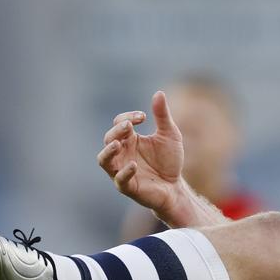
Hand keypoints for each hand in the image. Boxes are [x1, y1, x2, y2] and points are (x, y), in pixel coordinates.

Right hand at [97, 90, 185, 217]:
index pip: (119, 123)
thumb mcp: (170, 135)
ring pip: (104, 159)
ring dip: (108, 151)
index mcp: (129, 139)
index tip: (143, 116)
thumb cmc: (169, 161)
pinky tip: (134, 166)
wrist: (175, 187)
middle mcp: (122, 153)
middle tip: (129, 126)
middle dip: (117, 131)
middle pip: (109, 138)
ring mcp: (121, 170)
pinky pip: (119, 180)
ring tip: (117, 145)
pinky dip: (124, 172)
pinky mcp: (128, 186)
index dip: (128, 117)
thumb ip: (162, 116)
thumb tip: (159, 92)